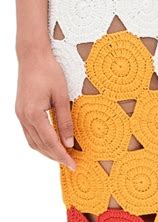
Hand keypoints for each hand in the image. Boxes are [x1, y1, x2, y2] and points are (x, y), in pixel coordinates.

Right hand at [15, 50, 76, 169]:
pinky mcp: (20, 111)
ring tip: (63, 156)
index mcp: (34, 114)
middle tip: (71, 163)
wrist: (32, 56)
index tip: (73, 165)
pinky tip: (51, 143)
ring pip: (33, 142)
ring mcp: (20, 114)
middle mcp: (24, 117)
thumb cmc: (49, 71)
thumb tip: (69, 142)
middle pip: (40, 145)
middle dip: (55, 156)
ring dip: (47, 151)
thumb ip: (65, 121)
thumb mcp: (62, 96)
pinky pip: (29, 133)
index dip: (62, 156)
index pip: (50, 142)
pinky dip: (40, 142)